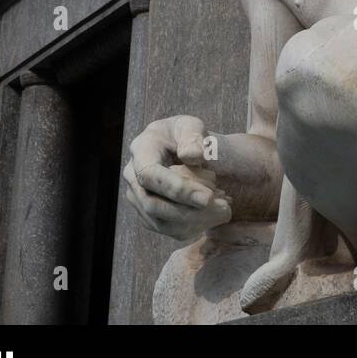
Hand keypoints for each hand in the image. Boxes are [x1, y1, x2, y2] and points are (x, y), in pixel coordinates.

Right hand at [123, 115, 231, 240]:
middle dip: (189, 210)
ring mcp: (138, 198)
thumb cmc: (188, 136)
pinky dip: (196, 226)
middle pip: (153, 205)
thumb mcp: (193, 126)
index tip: (208, 198)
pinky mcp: (149, 215)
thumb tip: (192, 156)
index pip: (150, 175)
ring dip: (196, 220)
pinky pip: (170, 230)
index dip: (178, 189)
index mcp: (141, 150)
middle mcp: (132, 176)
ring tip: (224, 207)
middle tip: (223, 206)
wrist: (185, 150)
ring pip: (162, 223)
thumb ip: (193, 137)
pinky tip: (216, 213)